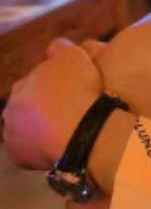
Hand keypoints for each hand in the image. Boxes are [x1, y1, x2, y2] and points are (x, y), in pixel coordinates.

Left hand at [2, 39, 101, 169]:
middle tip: (69, 108)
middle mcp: (9, 111)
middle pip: (28, 106)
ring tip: (67, 128)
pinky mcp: (20, 160)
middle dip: (43, 106)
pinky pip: (31, 152)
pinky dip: (42, 147)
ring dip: (41, 128)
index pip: (34, 81)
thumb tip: (54, 48)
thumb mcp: (72, 55)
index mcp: (20, 86)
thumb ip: (59, 48)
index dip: (54, 83)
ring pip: (27, 130)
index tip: (72, 87)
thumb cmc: (77, 90)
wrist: (83, 131)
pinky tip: (60, 143)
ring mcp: (12, 138)